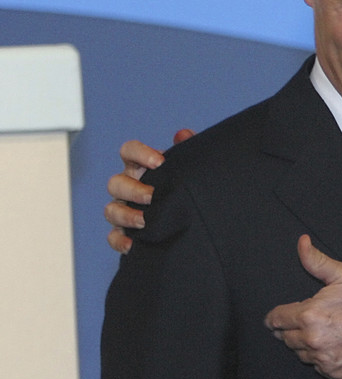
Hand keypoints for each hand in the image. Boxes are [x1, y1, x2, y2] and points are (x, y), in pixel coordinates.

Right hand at [104, 129, 194, 252]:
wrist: (193, 217)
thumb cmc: (185, 186)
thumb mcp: (189, 168)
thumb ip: (187, 149)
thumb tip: (183, 134)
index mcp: (141, 167)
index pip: (129, 151)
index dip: (140, 153)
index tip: (159, 162)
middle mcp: (128, 186)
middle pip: (116, 183)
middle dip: (133, 190)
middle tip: (152, 196)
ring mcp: (124, 209)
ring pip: (111, 209)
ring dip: (125, 215)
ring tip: (144, 221)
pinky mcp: (125, 232)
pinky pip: (113, 236)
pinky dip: (120, 240)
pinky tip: (133, 245)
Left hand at [264, 235, 341, 378]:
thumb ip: (316, 261)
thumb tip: (302, 244)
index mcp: (311, 315)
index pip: (276, 320)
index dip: (276, 316)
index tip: (277, 317)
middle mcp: (314, 341)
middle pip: (286, 338)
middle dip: (293, 328)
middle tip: (312, 320)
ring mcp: (325, 361)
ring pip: (301, 354)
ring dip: (307, 344)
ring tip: (328, 331)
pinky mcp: (336, 374)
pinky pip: (319, 367)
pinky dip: (324, 357)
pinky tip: (338, 344)